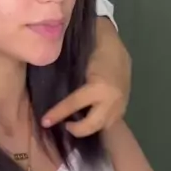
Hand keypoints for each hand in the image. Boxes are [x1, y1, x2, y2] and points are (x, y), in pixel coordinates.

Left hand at [41, 17, 131, 136]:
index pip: (74, 104)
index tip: (44, 121)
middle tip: (63, 125)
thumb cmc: (90, 46)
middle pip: (92, 125)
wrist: (114, 40)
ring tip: (74, 124)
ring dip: (88, 128)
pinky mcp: (125, 104)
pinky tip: (88, 119)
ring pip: (103, 127)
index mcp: (99, 87)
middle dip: (76, 129)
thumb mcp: (77, 60)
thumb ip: (67, 78)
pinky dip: (98, 122)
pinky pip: (111, 120)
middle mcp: (112, 99)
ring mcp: (121, 104)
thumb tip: (48, 91)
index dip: (57, 114)